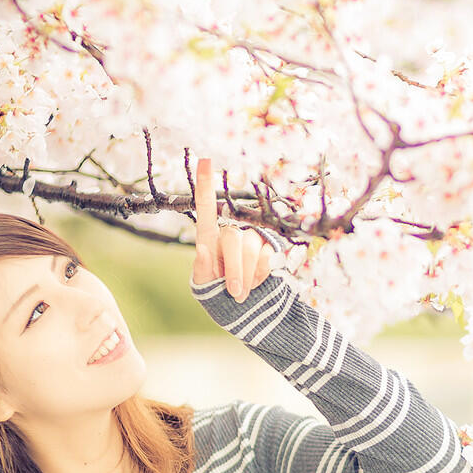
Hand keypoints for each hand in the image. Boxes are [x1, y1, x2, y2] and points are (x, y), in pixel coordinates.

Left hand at [190, 158, 272, 302]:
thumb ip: (201, 269)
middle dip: (234, 269)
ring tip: (243, 293)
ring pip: (251, 248)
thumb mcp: (204, 288)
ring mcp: (253, 238)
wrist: (248, 312)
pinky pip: (267, 256)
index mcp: (209, 239)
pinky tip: (257, 284)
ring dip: (247, 275)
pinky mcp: (271, 248)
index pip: (206, 209)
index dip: (204, 184)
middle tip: (235, 293)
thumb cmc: (219, 298)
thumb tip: (201, 248)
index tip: (204, 160)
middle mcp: (232, 233)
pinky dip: (261, 275)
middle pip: (232, 239)